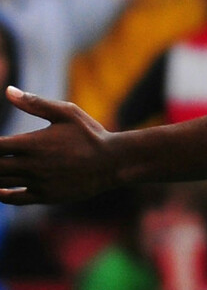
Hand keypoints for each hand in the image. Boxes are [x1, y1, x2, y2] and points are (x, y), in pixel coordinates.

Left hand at [0, 87, 119, 204]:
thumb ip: (35, 103)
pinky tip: (0, 190)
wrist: (114, 162)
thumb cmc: (91, 134)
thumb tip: (8, 90)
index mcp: (32, 143)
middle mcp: (31, 165)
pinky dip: (2, 195)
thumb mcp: (67, 113)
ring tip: (1, 166)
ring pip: (1, 182)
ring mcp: (38, 182)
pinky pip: (15, 199)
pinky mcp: (46, 196)